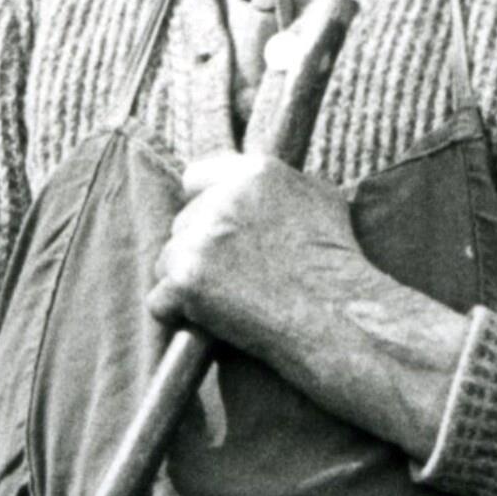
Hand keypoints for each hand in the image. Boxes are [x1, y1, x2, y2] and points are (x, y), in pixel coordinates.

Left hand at [147, 149, 367, 363]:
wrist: (336, 318)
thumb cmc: (336, 264)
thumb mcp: (321, 200)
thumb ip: (282, 182)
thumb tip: (257, 180)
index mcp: (254, 173)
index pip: (196, 177)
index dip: (203, 206)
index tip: (216, 234)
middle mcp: (222, 199)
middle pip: (182, 224)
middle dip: (200, 252)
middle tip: (236, 280)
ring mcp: (200, 239)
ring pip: (167, 261)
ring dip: (189, 284)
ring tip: (230, 302)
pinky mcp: (186, 279)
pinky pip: (160, 300)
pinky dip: (179, 316)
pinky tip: (212, 323)